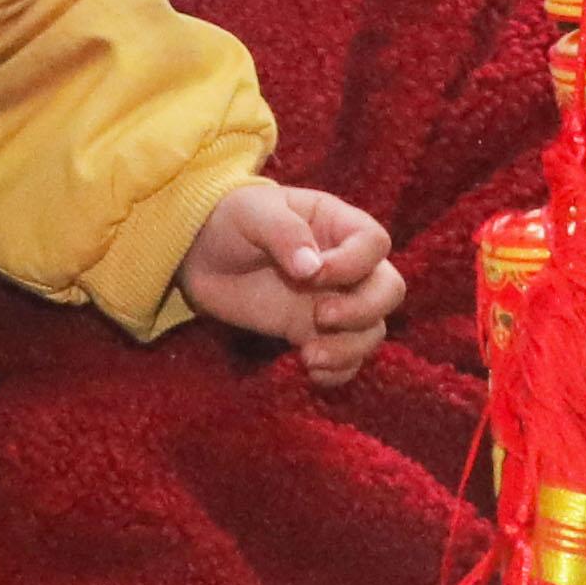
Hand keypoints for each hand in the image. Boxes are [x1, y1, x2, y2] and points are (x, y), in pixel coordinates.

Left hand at [184, 180, 402, 384]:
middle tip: (320, 316)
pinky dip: (338, 371)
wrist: (196, 253)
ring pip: (372, 330)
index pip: (374, 243)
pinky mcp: (311, 332)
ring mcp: (332, 301)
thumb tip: (312, 270)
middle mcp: (345, 265)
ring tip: (309, 356)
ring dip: (350, 348)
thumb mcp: (252, 213)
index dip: (353, 263)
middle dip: (363, 309)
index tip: (312, 274)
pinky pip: (347, 358)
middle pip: (388, 290)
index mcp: (337, 224)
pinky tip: (309, 371)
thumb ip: (284, 234)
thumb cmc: (229, 220)